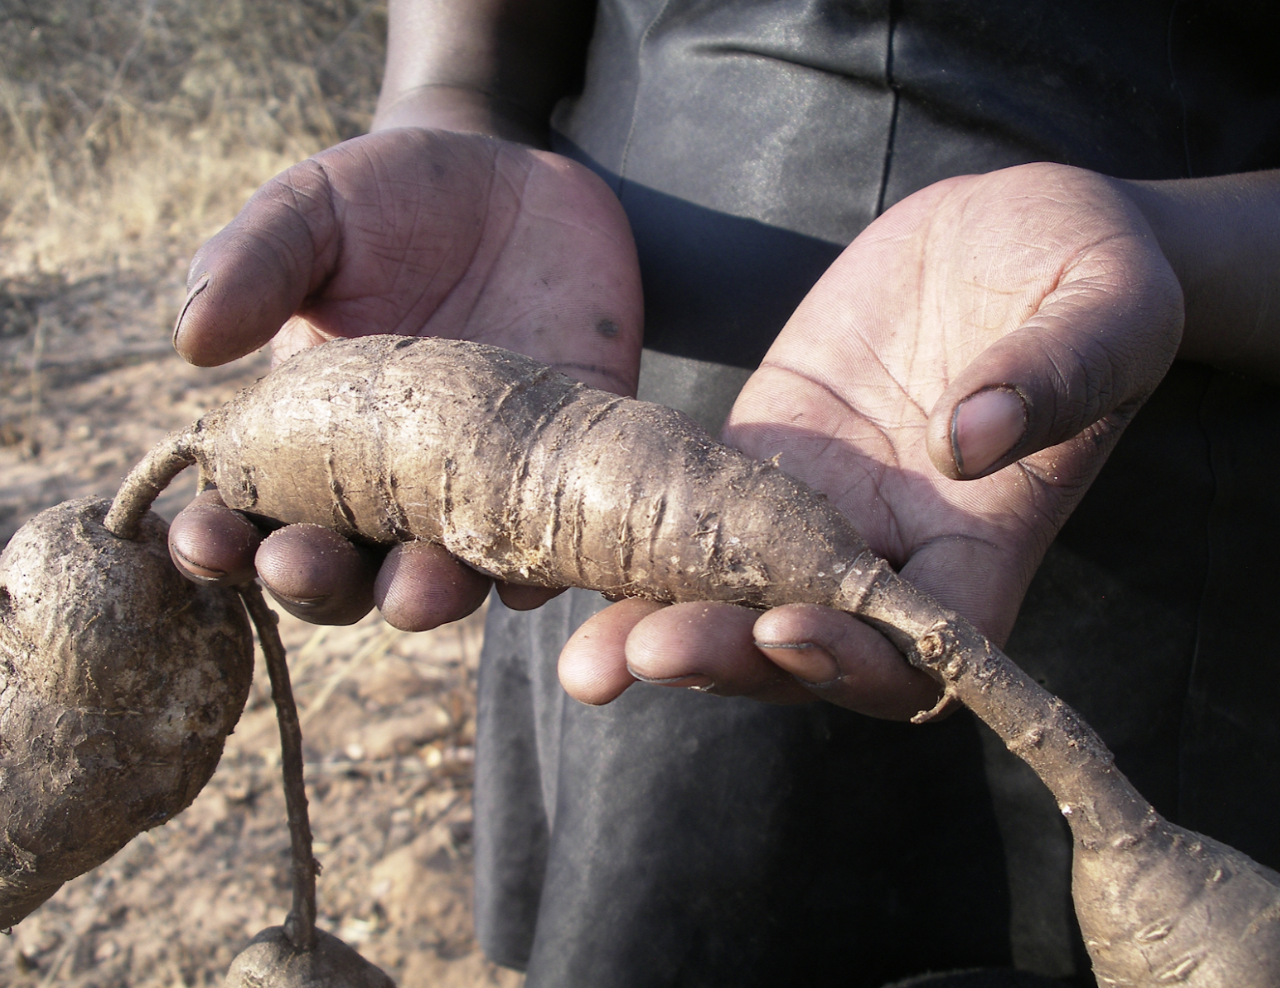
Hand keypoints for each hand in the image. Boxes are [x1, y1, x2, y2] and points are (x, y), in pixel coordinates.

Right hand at [167, 127, 641, 624]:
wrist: (517, 181)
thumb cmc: (391, 199)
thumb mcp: (315, 211)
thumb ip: (255, 262)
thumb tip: (191, 342)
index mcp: (304, 438)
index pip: (249, 515)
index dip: (218, 541)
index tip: (199, 539)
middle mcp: (387, 486)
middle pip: (343, 573)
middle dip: (316, 583)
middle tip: (298, 564)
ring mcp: (474, 485)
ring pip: (446, 579)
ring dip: (425, 598)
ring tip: (415, 590)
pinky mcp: (557, 466)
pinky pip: (549, 545)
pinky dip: (539, 573)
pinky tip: (529, 579)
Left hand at [557, 162, 1184, 718]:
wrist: (1012, 233)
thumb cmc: (1088, 271)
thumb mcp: (1105, 309)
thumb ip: (1056, 374)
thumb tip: (971, 438)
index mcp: (985, 542)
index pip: (922, 650)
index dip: (856, 660)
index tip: (786, 624)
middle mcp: (893, 547)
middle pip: (808, 648)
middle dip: (729, 657)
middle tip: (646, 649)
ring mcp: (819, 507)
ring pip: (737, 598)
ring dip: (663, 630)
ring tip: (586, 660)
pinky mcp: (764, 456)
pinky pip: (698, 517)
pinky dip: (640, 548)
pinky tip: (568, 556)